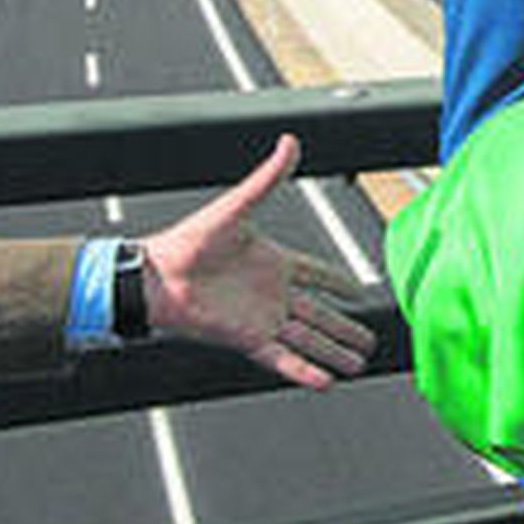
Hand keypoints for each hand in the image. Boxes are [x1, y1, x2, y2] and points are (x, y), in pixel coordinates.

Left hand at [141, 134, 377, 390]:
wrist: (154, 276)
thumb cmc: (188, 241)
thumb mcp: (237, 207)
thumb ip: (267, 178)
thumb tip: (288, 142)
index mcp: (274, 262)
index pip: (318, 274)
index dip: (339, 282)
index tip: (359, 291)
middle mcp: (272, 294)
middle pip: (320, 315)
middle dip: (345, 329)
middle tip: (369, 340)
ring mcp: (261, 318)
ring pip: (308, 340)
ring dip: (333, 353)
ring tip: (357, 364)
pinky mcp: (247, 338)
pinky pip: (282, 357)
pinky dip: (303, 370)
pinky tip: (324, 381)